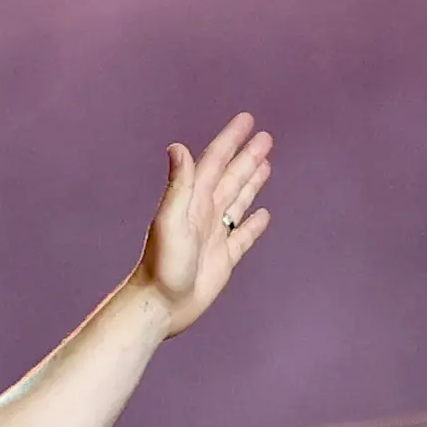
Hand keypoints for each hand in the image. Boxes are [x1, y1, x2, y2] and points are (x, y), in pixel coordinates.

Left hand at [133, 113, 273, 330]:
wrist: (160, 306)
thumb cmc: (162, 266)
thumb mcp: (171, 220)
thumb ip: (179, 185)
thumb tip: (177, 147)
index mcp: (193, 202)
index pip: (215, 163)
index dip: (230, 140)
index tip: (247, 121)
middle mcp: (204, 215)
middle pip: (231, 178)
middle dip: (247, 157)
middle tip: (266, 137)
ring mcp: (214, 236)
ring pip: (238, 201)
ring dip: (252, 182)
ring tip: (266, 163)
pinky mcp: (223, 259)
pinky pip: (242, 235)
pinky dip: (253, 224)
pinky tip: (262, 214)